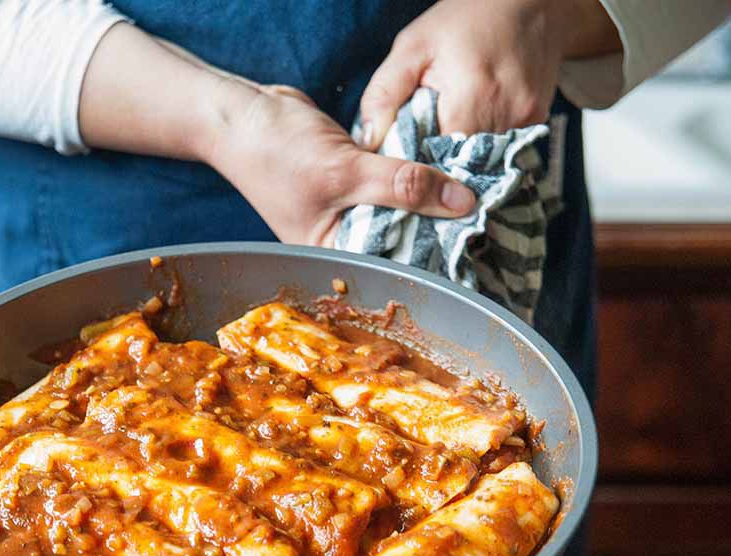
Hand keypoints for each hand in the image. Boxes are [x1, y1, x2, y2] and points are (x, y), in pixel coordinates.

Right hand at [80, 23, 476, 247]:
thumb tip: (462, 202)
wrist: (241, 112)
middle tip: (489, 227)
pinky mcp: (356, 177)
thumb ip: (404, 185)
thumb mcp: (345, 171)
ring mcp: (349, 206)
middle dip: (438, 231)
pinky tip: (449, 174)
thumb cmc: (275, 153)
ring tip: (476, 199)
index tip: (476, 257)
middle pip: (401, 240)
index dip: (432, 262)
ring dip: (431, 200)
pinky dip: (417, 176)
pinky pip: (396, 183)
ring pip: (402, 209)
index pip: (391, 268)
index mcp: (330, 252)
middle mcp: (341, 235)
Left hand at [358, 0, 620, 145]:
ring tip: (444, 142)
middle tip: (418, 157)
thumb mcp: (413, 47)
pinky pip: (504, 149)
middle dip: (437, 165)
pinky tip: (471, 132)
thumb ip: (384, 94)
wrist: (530, 0)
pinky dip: (484, 148)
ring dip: (462, 158)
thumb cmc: (465, 19)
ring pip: (484, 161)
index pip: (435, 159)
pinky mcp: (539, 121)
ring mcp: (527, 120)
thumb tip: (368, 141)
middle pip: (461, 165)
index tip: (400, 165)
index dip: (414, 165)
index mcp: (471, 98)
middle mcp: (506, 115)